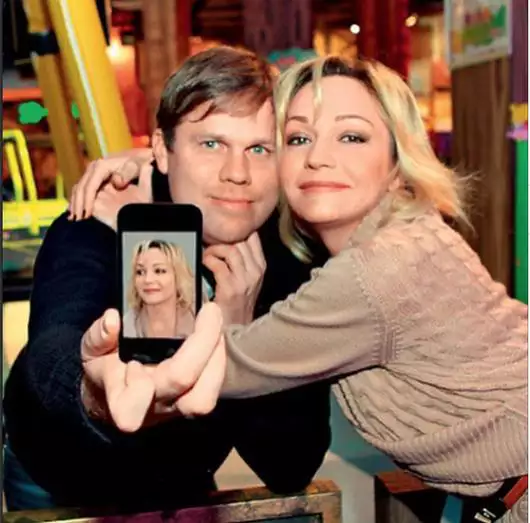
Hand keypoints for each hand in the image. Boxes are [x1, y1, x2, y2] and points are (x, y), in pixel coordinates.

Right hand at [69, 148, 152, 220]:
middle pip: (80, 189)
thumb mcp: (135, 168)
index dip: (87, 202)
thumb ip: (126, 176)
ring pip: (78, 190)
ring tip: (74, 219)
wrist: (137, 158)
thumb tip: (117, 182)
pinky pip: (81, 190)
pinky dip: (78, 201)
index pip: (90, 187)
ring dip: (75, 204)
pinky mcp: (92, 177)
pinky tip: (76, 211)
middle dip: (78, 206)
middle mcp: (93, 168)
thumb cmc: (138, 164)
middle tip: (77, 220)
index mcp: (101, 167)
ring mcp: (91, 172)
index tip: (87, 215)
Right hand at [81, 302, 225, 432]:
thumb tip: (111, 319)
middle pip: (188, 397)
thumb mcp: (92, 351)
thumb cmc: (105, 371)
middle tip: (210, 312)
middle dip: (204, 349)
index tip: (132, 364)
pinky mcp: (192, 400)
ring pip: (205, 399)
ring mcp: (177, 407)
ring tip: (214, 322)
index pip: (130, 410)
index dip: (137, 392)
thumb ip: (98, 337)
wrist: (115, 398)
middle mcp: (155, 408)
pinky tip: (214, 333)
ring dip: (217, 358)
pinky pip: (212, 388)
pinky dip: (217, 358)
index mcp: (124, 401)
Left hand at [203, 232, 265, 324]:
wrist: (235, 331)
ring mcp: (244, 280)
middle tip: (210, 242)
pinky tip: (204, 263)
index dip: (236, 230)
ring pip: (231, 249)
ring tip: (208, 254)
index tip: (223, 233)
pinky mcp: (230, 288)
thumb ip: (242, 260)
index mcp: (260, 267)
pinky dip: (208, 259)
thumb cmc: (237, 304)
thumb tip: (226, 239)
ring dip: (214, 248)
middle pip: (241, 240)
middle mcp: (256, 271)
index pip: (252, 236)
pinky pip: (218, 263)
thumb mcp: (247, 279)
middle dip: (222, 238)